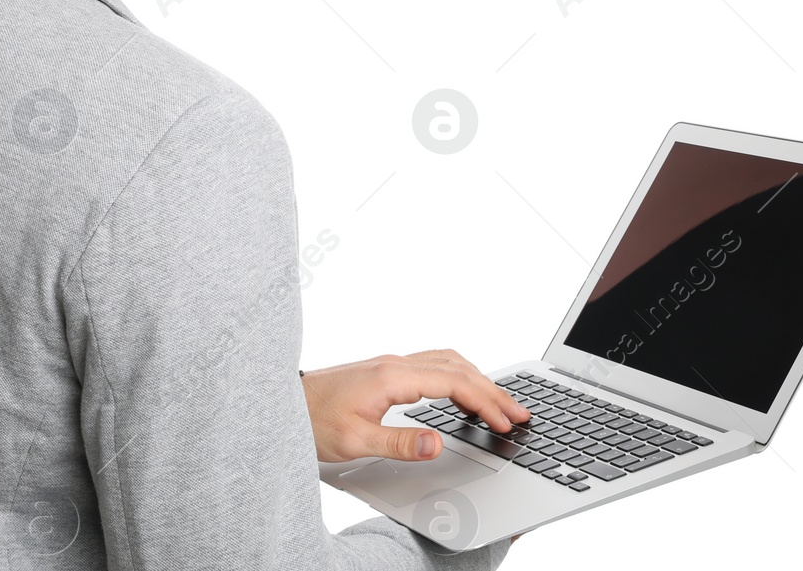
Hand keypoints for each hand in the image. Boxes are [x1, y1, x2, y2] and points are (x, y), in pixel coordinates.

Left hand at [300, 349, 528, 462]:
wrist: (281, 403)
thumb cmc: (311, 420)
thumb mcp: (354, 441)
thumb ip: (399, 442)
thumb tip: (439, 442)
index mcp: (392, 376)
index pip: (453, 383)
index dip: (486, 402)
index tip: (508, 423)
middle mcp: (394, 363)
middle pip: (457, 367)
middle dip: (493, 389)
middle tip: (520, 413)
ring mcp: (390, 364)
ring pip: (447, 361)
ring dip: (478, 379)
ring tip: (501, 403)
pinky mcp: (385, 370)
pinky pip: (433, 364)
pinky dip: (459, 375)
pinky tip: (463, 392)